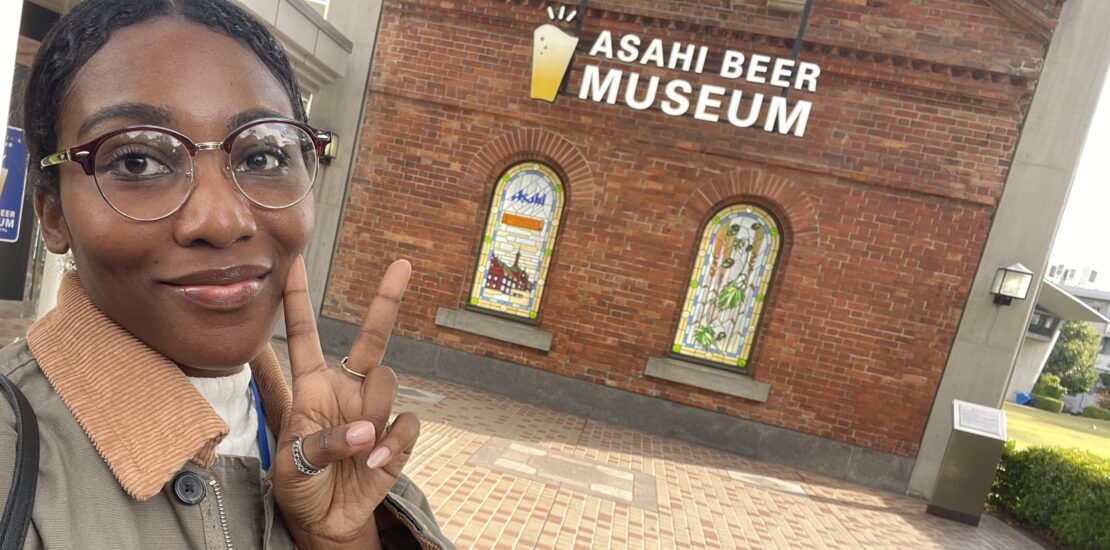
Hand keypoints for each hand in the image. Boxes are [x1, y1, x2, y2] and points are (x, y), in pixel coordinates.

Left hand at [272, 256, 419, 547]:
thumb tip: (368, 431)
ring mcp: (376, 411)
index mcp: (312, 387)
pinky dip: (391, 446)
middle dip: (387, 300)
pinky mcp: (397, 437)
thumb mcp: (292, 465)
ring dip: (371, 415)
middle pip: (372, 338)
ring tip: (354, 453)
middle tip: (402, 265)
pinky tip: (373, 467)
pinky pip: (406, 425)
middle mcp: (348, 390)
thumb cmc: (299, 485)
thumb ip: (323, 442)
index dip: (297, 299)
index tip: (293, 262)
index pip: (305, 336)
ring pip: (387, 384)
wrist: (325, 522)